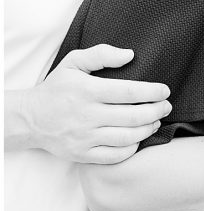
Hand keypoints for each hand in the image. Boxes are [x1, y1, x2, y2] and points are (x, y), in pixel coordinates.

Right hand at [8, 45, 170, 163]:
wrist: (29, 118)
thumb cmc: (57, 88)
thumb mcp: (73, 62)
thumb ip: (101, 54)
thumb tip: (130, 54)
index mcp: (86, 91)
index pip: (128, 92)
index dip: (152, 92)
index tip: (164, 91)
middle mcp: (86, 116)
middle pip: (133, 116)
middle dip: (156, 111)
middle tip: (166, 106)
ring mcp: (84, 138)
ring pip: (127, 137)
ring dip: (148, 129)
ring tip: (156, 121)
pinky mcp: (83, 154)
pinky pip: (115, 156)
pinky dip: (132, 148)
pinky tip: (139, 138)